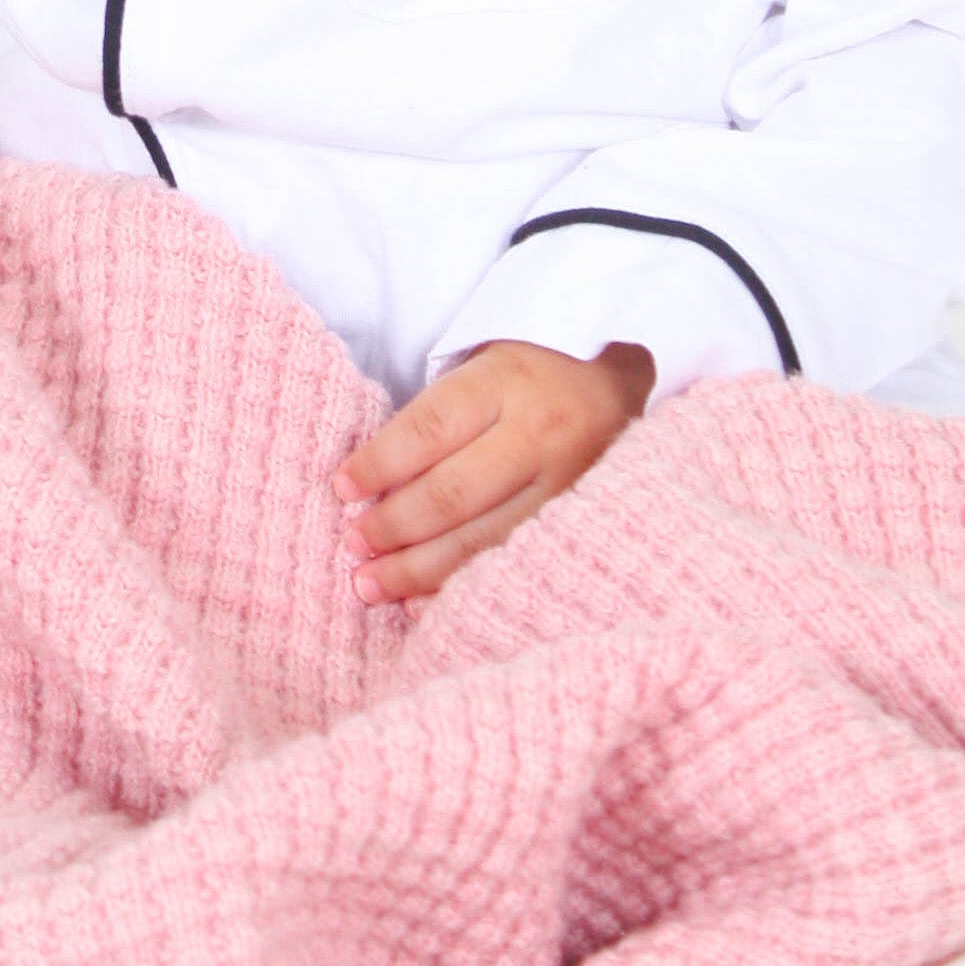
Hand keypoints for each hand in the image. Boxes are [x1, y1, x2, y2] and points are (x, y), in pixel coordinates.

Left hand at [334, 339, 653, 601]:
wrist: (621, 379)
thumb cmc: (532, 370)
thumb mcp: (485, 361)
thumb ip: (439, 415)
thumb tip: (369, 485)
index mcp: (509, 380)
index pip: (430, 428)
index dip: (379, 464)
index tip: (342, 488)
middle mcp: (543, 432)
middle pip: (453, 493)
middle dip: (393, 525)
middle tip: (353, 543)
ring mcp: (569, 484)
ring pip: (482, 540)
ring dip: (417, 569)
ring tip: (370, 584)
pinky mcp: (583, 523)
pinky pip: (512, 565)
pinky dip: (460, 588)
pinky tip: (420, 604)